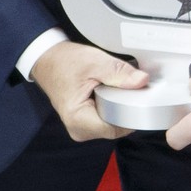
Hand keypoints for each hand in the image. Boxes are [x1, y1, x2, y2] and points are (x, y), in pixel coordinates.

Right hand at [30, 41, 148, 140]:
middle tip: (125, 88)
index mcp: (78, 119)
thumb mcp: (95, 62)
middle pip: (116, 127)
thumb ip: (119, 73)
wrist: (48, 60)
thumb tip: (142, 81)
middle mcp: (78, 129)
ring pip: (112, 124)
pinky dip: (111, 107)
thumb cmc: (65, 62)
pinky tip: (108, 93)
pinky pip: (106, 120)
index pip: (116, 127)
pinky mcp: (84, 123)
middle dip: (125, 109)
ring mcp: (81, 128)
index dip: (130, 113)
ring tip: (112, 88)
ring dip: (118, 108)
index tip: (137, 97)